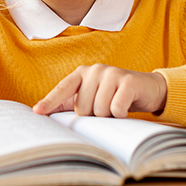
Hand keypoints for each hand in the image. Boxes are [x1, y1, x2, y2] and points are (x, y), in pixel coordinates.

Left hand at [32, 64, 167, 117]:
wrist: (147, 89)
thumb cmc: (115, 96)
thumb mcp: (92, 97)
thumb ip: (69, 102)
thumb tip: (42, 111)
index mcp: (82, 74)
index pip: (63, 88)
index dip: (50, 101)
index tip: (37, 112)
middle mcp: (95, 70)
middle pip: (83, 108)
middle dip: (94, 115)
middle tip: (106, 107)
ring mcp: (112, 73)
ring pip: (99, 110)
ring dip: (109, 116)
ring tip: (116, 106)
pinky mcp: (128, 81)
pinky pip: (116, 108)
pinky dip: (121, 114)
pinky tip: (126, 107)